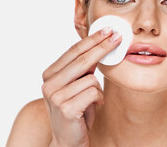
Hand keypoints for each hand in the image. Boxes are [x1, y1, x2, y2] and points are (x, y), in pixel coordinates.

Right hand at [42, 27, 120, 146]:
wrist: (68, 141)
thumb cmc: (76, 112)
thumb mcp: (77, 86)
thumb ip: (83, 68)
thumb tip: (100, 44)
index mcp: (50, 75)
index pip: (73, 51)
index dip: (91, 39)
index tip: (107, 30)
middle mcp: (48, 84)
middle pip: (81, 59)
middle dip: (102, 46)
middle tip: (118, 36)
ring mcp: (55, 96)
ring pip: (90, 78)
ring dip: (98, 89)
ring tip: (93, 99)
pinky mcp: (66, 108)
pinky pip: (93, 92)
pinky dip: (99, 98)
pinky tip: (93, 106)